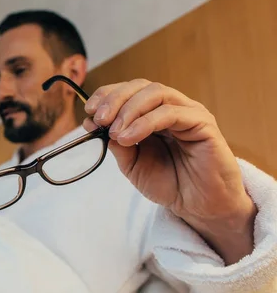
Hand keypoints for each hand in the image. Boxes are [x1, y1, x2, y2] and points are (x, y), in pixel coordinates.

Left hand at [83, 79, 256, 263]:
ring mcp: (188, 112)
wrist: (197, 206)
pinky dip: (145, 122)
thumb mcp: (132, 165)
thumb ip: (117, 144)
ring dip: (128, 110)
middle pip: (140, 86)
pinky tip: (129, 137)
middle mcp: (171, 107)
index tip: (89, 112)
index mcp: (153, 114)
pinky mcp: (202, 122)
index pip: (129, 91)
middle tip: (99, 119)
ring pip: (155, 93)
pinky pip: (171, 113)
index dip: (107, 96)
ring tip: (115, 133)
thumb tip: (95, 124)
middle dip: (114, 99)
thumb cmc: (169, 183)